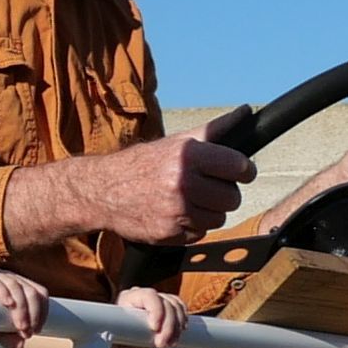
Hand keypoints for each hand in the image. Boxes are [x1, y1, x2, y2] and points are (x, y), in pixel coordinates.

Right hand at [0, 268, 52, 347]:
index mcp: (20, 286)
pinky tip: (7, 304)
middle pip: (31, 291)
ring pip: (16, 287)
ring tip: (19, 326)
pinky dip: (3, 292)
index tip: (37, 330)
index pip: (40, 292)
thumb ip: (8, 339)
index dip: (43, 311)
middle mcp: (11, 277)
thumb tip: (20, 345)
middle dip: (33, 314)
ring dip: (21, 309)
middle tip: (27, 332)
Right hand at [7, 127, 251, 250]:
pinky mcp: (169, 233)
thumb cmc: (142, 164)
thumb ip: (213, 130)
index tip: (239, 173)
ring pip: (218, 219)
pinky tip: (175, 214)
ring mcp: (176, 211)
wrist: (102, 191)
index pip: (239, 167)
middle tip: (207, 188)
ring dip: (208, 212)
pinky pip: (199, 234)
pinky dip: (191, 227)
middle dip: (223, 194)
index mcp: (188, 155)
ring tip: (189, 201)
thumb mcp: (176, 142)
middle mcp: (183, 182)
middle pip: (232, 198)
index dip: (243, 171)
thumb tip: (246, 113)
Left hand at [113, 282, 189, 347]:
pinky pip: (180, 309)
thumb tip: (112, 335)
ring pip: (175, 306)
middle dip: (168, 325)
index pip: (148, 295)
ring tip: (169, 343)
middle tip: (162, 344)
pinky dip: (182, 322)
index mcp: (126, 300)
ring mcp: (155, 304)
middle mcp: (142, 298)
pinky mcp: (165, 312)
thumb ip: (115, 339)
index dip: (156, 310)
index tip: (155, 329)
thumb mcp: (113, 347)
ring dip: (177, 326)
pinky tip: (178, 334)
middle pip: (165, 302)